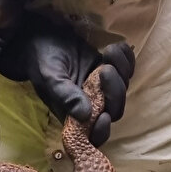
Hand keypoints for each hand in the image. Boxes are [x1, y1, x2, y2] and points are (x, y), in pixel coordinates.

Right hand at [0, 13, 134, 145]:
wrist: (43, 37)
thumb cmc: (42, 61)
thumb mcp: (50, 78)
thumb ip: (66, 96)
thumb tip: (85, 115)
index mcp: (75, 115)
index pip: (94, 134)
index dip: (102, 130)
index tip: (104, 115)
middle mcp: (92, 104)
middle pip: (115, 109)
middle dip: (115, 90)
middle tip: (104, 69)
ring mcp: (103, 88)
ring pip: (123, 88)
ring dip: (122, 70)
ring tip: (108, 51)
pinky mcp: (110, 69)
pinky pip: (127, 69)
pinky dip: (126, 58)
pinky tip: (116, 47)